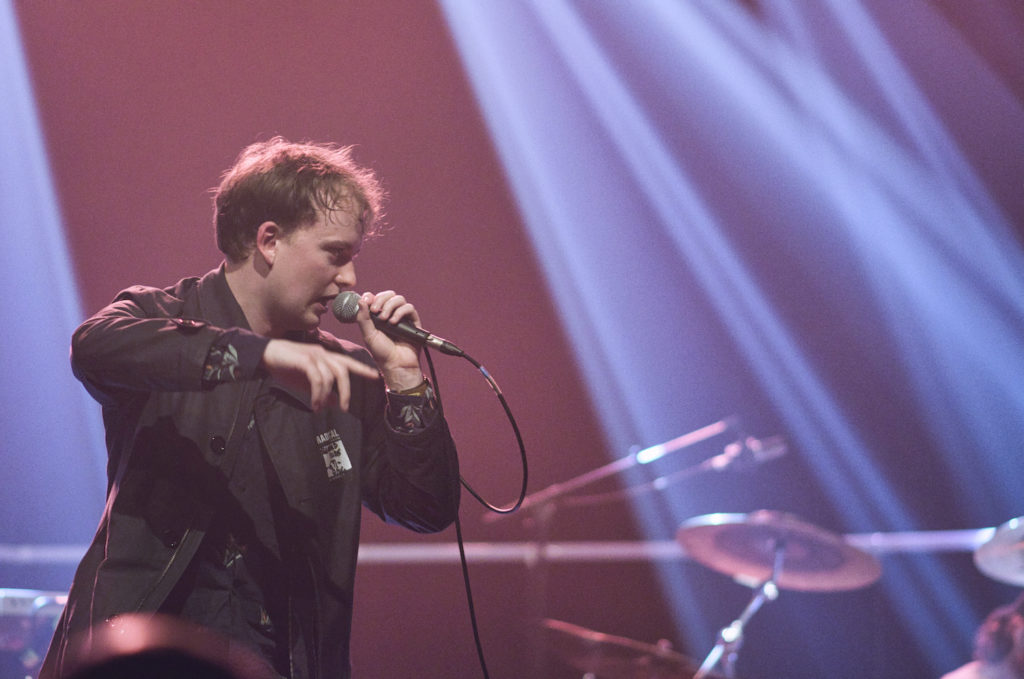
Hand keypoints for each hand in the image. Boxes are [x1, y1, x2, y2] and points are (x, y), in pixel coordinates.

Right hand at [261, 339, 378, 410]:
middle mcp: (323, 354)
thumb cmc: (285, 367)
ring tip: (319, 408)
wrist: (264, 355)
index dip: (362, 369)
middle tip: (345, 408)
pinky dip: (318, 393)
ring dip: (326, 396)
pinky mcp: (305, 360)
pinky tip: (314, 403)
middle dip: (346, 391)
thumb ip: (322, 391)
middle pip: (343, 371)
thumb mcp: (306, 383)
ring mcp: (314, 355)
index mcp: (325, 357)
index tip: (375, 376)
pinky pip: (318, 378)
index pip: (348, 363)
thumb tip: (335, 403)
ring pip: (330, 377)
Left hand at [356, 290, 425, 390]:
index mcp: (378, 315)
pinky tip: (393, 322)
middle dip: (381, 300)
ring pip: (399, 299)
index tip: (367, 302)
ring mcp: (403, 317)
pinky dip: (400, 312)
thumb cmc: (381, 352)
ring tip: (385, 320)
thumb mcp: (368, 334)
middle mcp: (391, 314)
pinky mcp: (413, 321)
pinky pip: (409, 308)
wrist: (396, 364)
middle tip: (375, 311)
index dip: (372, 297)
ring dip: (390, 306)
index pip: (376, 297)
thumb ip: (363, 318)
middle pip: (389, 295)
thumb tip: (361, 299)